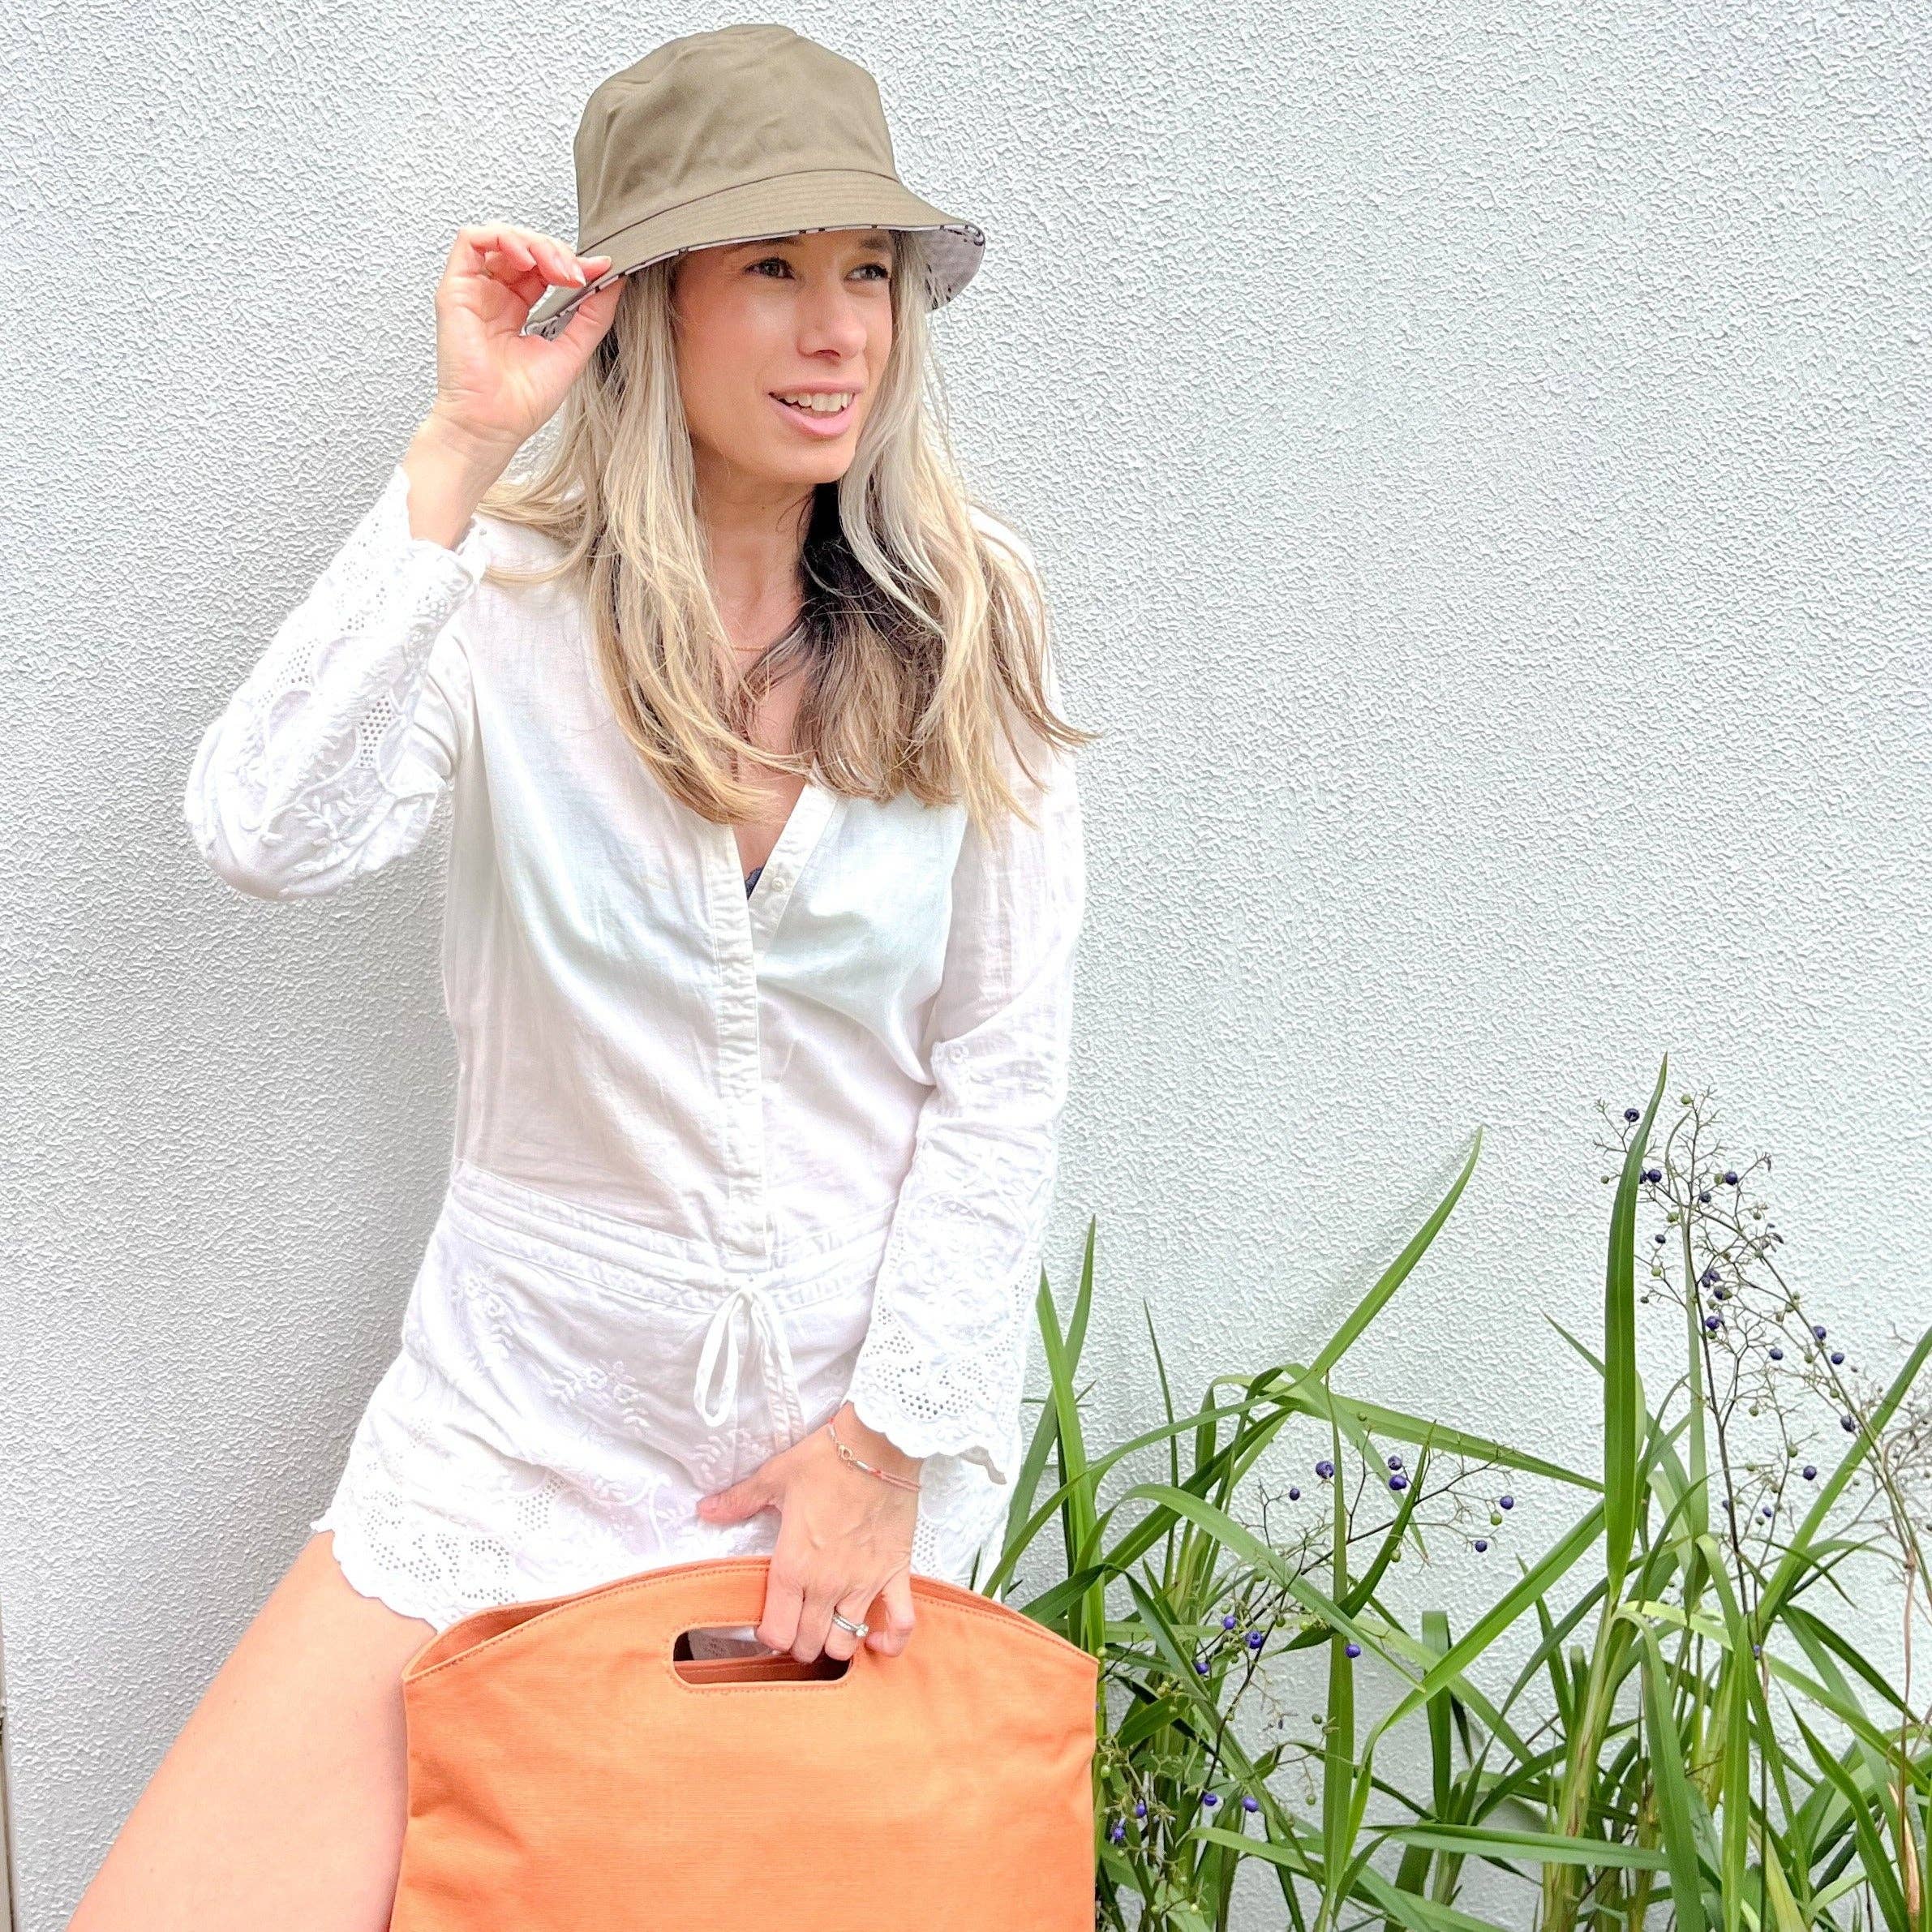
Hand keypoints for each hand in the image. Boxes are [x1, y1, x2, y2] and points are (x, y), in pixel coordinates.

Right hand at [426, 222, 622, 458]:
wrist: (494, 426)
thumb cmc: (521, 403)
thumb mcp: (572, 350)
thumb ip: (593, 314)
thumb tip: (612, 279)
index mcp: (516, 311)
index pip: (543, 268)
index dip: (570, 263)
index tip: (597, 271)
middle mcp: (494, 297)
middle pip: (524, 248)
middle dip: (556, 252)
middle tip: (577, 275)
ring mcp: (474, 292)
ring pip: (501, 238)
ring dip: (534, 243)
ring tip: (556, 268)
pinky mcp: (455, 289)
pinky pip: (470, 240)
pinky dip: (503, 238)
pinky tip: (527, 259)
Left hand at [694, 1403, 923, 1664]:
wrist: (878, 1445)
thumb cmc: (826, 1460)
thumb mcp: (775, 1477)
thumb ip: (739, 1501)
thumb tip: (705, 1510)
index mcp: (793, 1565)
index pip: (775, 1632)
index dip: (768, 1635)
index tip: (769, 1621)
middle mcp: (826, 1584)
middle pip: (808, 1646)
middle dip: (798, 1643)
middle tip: (797, 1623)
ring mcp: (863, 1583)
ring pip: (845, 1644)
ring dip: (835, 1643)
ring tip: (829, 1625)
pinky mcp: (895, 1574)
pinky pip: (900, 1623)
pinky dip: (889, 1640)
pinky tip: (876, 1637)